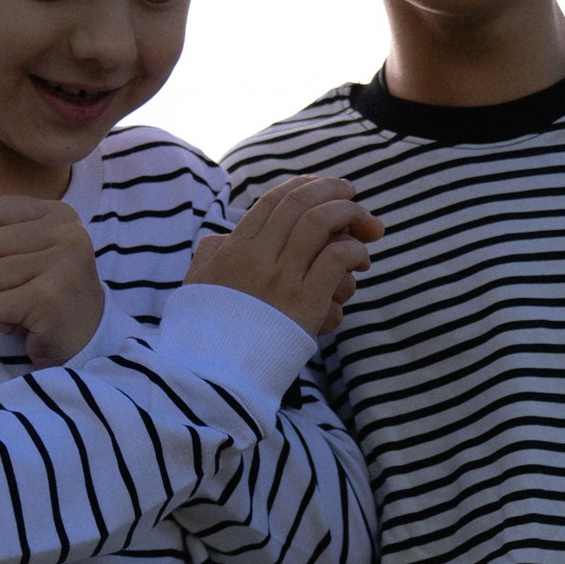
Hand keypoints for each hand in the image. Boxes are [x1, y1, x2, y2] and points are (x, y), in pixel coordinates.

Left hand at [0, 199, 105, 366]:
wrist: (86, 339)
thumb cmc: (44, 293)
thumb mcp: (11, 257)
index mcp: (60, 214)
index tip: (30, 261)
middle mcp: (68, 233)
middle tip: (32, 289)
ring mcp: (62, 265)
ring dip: (1, 299)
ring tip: (32, 306)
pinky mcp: (49, 299)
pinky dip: (4, 321)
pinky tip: (32, 323)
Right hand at [185, 175, 383, 338]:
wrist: (214, 376)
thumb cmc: (208, 333)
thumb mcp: (196, 286)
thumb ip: (210, 255)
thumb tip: (222, 238)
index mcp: (233, 249)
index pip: (273, 202)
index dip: (304, 186)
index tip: (324, 186)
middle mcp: (257, 257)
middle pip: (300, 204)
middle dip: (333, 191)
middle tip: (352, 193)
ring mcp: (281, 279)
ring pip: (322, 224)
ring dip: (351, 217)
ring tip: (368, 229)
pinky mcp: (304, 304)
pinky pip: (336, 260)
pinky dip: (354, 252)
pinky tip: (360, 262)